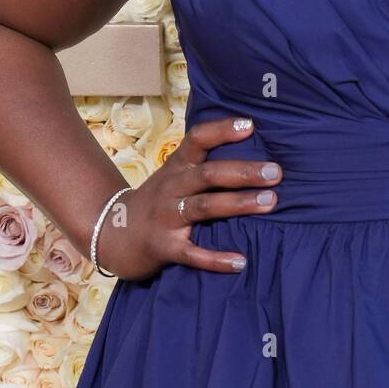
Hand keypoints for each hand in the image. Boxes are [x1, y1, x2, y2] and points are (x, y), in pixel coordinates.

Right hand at [93, 116, 280, 280]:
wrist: (112, 234)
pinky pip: (193, 253)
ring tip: (270, 202)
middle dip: (243, 172)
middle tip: (276, 172)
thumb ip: (204, 162)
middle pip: (208, 174)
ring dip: (239, 204)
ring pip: (204, 207)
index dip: (222, 130)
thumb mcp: (174, 175)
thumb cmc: (158, 200)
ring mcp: (166, 217)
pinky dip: (216, 259)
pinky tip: (241, 262)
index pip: (197, 139)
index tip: (250, 125)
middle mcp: (172, 187)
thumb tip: (253, 147)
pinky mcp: (164, 247)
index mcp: (177, 166)